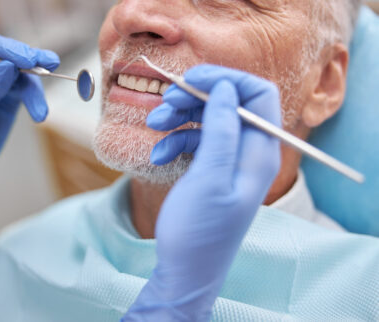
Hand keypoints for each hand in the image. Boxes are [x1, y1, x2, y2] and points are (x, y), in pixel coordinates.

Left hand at [0, 32, 59, 217]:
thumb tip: (10, 66)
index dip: (10, 49)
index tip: (28, 60)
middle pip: (12, 54)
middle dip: (32, 60)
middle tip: (50, 63)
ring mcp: (2, 77)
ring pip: (26, 74)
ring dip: (37, 91)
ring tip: (40, 113)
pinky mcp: (15, 92)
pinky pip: (31, 90)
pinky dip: (37, 101)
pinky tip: (40, 114)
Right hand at [123, 65, 280, 320]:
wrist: (186, 270)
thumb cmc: (199, 230)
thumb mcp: (210, 176)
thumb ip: (221, 128)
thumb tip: (227, 88)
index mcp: (259, 153)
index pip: (259, 95)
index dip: (228, 81)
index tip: (193, 80)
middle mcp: (249, 154)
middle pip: (230, 105)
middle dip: (196, 98)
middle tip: (165, 104)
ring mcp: (230, 162)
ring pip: (210, 121)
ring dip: (181, 118)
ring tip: (155, 125)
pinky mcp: (213, 170)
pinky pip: (197, 142)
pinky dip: (177, 141)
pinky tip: (159, 154)